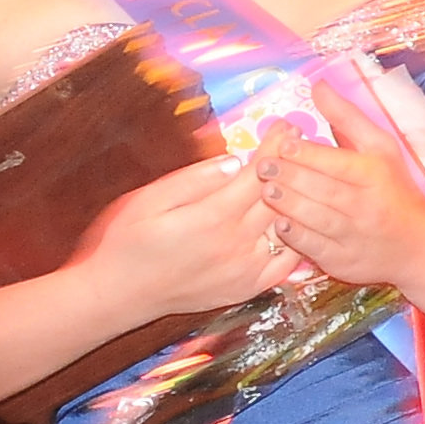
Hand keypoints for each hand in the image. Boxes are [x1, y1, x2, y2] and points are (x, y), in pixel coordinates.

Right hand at [76, 149, 297, 326]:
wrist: (120, 296)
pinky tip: (297, 219)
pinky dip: (297, 237)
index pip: (257, 174)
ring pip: (289, 227)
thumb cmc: (126, 242)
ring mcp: (246, 269)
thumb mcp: (147, 201)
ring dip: (299, 199)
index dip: (274, 148)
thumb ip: (192, 180)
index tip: (285, 127)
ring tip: (304, 174)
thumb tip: (233, 160)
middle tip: (301, 142)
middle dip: (292, 165)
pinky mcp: (248, 288)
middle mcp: (236, 244)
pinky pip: (287, 261)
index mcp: (212, 217)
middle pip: (278, 196)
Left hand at [253, 86, 424, 295]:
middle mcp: (365, 206)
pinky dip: (294, 235)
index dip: (307, 153)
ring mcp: (354, 236)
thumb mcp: (381, 148)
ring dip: (286, 204)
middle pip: (321, 189)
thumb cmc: (394, 188)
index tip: (283, 142)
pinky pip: (313, 247)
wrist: (416, 246)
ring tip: (266, 190)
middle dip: (289, 176)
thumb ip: (347, 117)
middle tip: (262, 165)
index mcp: (375, 174)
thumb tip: (317, 86)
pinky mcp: (343, 261)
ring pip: (314, 218)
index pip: (336, 162)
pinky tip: (279, 223)